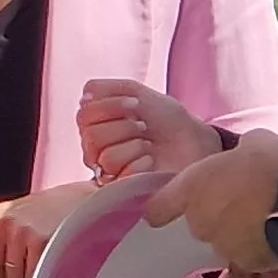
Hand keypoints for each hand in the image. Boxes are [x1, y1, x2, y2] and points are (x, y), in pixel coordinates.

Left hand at [0, 181, 95, 277]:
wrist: (74, 202)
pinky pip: (31, 275)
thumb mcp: (2, 231)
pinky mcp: (39, 241)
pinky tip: (46, 252)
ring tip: (35, 248)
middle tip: (21, 251)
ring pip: (11, 277)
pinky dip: (40, 271)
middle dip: (4, 271)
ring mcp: (18, 232)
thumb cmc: (36, 218)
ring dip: (24, 270)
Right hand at [76, 78, 223, 179]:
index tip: (135, 104)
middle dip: (124, 126)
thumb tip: (84, 97)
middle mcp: (96, 148)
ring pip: (106, 157)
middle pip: (92, 136)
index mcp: (95, 124)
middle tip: (143, 127)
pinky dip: (140, 164)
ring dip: (134, 146)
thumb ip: (103, 88)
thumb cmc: (165, 118)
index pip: (84, 116)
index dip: (110, 106)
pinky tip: (150, 162)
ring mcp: (108, 170)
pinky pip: (120, 177)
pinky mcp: (121, 189)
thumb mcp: (134, 91)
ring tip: (148, 146)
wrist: (193, 141)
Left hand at [144, 128, 277, 277]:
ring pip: (224, 241)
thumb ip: (238, 153)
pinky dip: (259, 247)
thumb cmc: (274, 162)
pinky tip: (277, 232)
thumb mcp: (253, 142)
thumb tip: (244, 153)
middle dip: (217, 215)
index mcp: (191, 189)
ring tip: (265, 217)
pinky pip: (248, 255)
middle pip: (200, 223)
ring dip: (238, 232)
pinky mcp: (248, 264)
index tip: (171, 207)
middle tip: (244, 200)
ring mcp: (223, 247)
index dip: (165, 207)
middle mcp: (200, 223)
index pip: (159, 208)